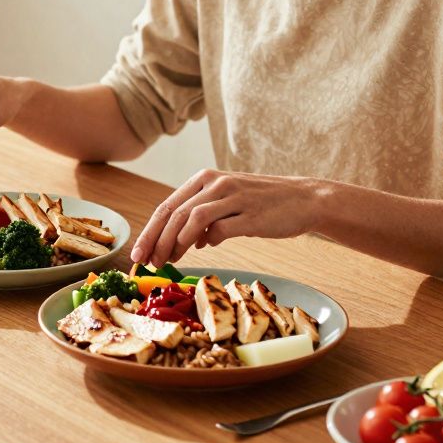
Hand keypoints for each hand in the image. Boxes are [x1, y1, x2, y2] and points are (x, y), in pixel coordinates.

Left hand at [130, 170, 325, 264]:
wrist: (304, 200)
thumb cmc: (263, 204)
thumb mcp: (227, 202)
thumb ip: (203, 216)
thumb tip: (184, 242)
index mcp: (205, 178)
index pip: (167, 206)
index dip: (150, 232)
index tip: (138, 254)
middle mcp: (216, 183)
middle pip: (174, 214)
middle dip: (156, 241)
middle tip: (148, 263)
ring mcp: (233, 197)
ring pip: (191, 220)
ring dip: (176, 244)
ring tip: (170, 261)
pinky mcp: (251, 214)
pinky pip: (219, 229)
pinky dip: (207, 241)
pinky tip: (206, 247)